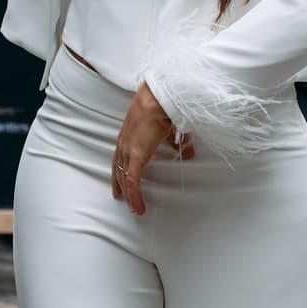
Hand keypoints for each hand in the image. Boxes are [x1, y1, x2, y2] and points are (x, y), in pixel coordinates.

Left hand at [111, 83, 191, 216]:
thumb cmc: (164, 105)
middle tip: (120, 197)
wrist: (160, 98)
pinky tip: (137, 206)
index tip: (120, 179)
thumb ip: (177, 141)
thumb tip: (188, 152)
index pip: (121, 155)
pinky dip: (135, 195)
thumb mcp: (170, 127)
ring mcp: (128, 150)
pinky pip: (133, 181)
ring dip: (129, 194)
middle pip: (118, 168)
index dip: (120, 168)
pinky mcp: (135, 156)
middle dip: (119, 184)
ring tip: (134, 209)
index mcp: (130, 133)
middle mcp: (125, 142)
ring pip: (125, 177)